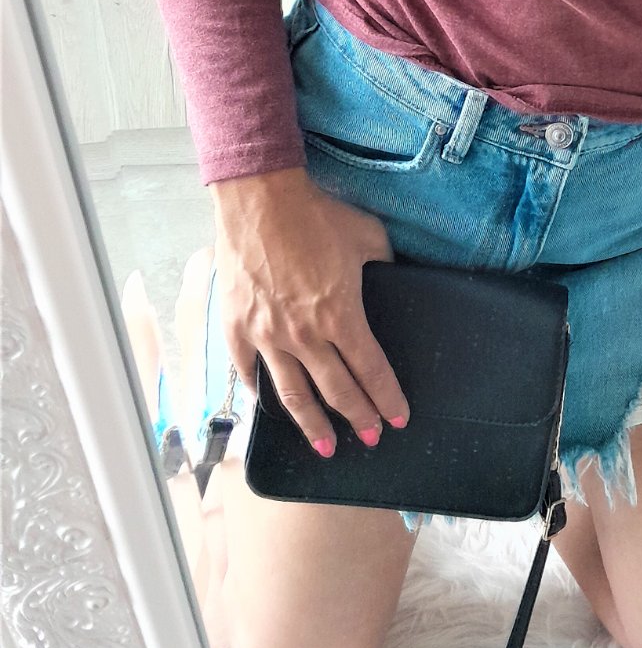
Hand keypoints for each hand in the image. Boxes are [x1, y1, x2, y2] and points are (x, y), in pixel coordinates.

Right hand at [213, 174, 409, 456]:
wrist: (261, 199)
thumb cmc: (317, 215)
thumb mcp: (369, 237)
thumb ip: (385, 264)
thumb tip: (395, 274)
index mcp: (340, 316)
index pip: (371, 370)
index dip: (387, 398)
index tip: (398, 419)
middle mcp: (304, 335)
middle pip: (336, 390)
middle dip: (358, 418)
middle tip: (372, 438)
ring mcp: (266, 335)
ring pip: (292, 394)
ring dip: (311, 425)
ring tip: (326, 448)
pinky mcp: (237, 326)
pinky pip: (249, 371)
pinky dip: (261, 392)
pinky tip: (270, 406)